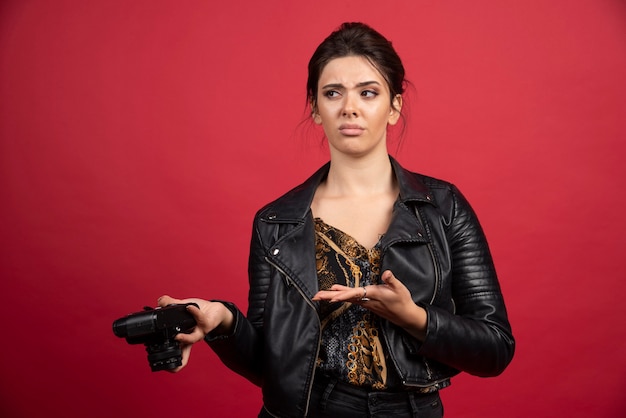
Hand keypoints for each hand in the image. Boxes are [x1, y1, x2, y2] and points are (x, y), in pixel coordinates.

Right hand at [157, 295, 233, 371]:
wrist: (214, 310)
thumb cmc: (198, 311)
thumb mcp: (181, 307)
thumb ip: (170, 303)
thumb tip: (159, 301)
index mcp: (183, 336)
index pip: (174, 350)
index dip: (169, 358)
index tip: (161, 362)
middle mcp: (190, 337)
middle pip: (183, 351)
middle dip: (177, 357)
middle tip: (168, 356)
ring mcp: (199, 332)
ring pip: (192, 339)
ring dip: (185, 338)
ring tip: (177, 337)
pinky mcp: (207, 324)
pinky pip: (200, 318)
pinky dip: (194, 312)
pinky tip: (189, 307)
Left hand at [312, 270, 426, 339]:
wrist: (405, 316)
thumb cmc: (402, 301)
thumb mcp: (400, 289)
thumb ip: (391, 280)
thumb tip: (386, 273)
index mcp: (373, 294)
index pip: (355, 294)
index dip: (344, 295)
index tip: (332, 297)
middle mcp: (366, 299)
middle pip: (345, 297)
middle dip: (330, 297)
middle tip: (315, 296)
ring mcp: (365, 302)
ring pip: (346, 298)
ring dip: (331, 297)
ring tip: (318, 295)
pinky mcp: (366, 303)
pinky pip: (350, 299)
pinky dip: (340, 296)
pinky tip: (333, 294)